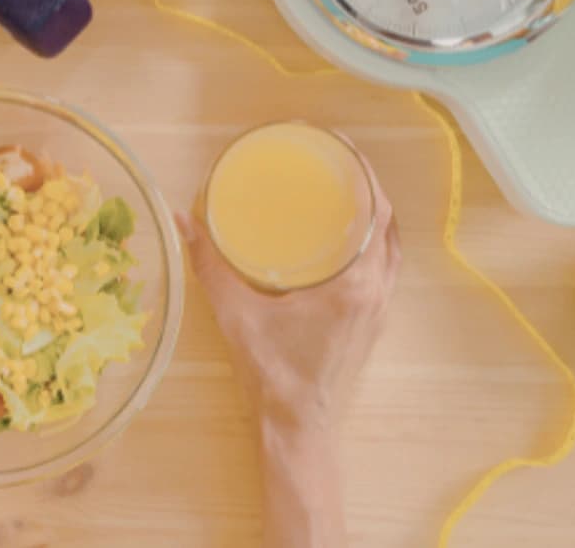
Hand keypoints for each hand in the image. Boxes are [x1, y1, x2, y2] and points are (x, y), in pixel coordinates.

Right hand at [175, 173, 400, 428]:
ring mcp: (379, 308)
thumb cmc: (271, 372)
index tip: (343, 146)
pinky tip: (346, 236)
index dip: (365, 174)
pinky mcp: (373, 320)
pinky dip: (374, 241)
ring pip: (391, 246)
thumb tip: (183, 219)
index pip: (376, 213)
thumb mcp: (235, 314)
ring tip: (345, 189)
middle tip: (338, 160)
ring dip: (375, 214)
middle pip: (388, 223)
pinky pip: (384, 266)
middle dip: (368, 186)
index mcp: (353, 284)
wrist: (298, 427)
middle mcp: (376, 291)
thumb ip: (209, 264)